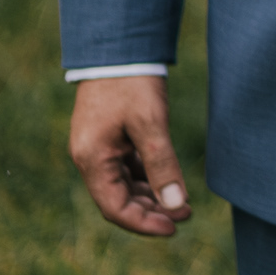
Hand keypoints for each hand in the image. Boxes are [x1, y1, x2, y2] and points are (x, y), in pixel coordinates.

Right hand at [69, 75, 193, 237]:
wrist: (118, 46)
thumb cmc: (132, 83)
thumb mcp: (151, 124)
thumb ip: (162, 166)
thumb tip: (175, 205)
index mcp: (92, 159)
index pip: (115, 208)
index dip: (144, 223)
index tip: (174, 228)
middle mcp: (89, 158)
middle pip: (118, 200)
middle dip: (152, 212)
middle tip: (186, 213)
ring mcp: (97, 148)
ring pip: (124, 186)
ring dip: (151, 197)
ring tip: (182, 202)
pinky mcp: (108, 139)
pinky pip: (125, 169)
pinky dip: (146, 178)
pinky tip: (167, 180)